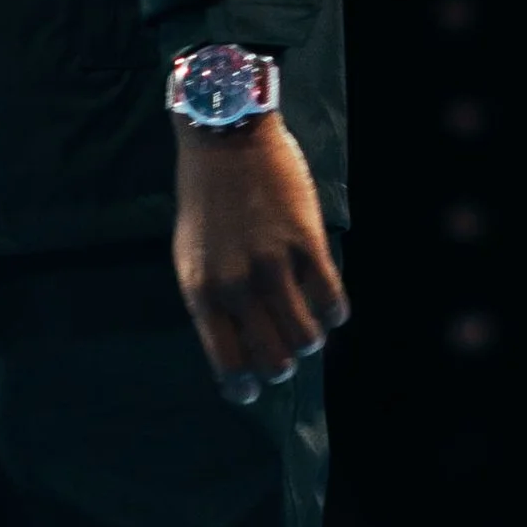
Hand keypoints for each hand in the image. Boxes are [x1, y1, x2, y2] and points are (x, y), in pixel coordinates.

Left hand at [172, 112, 349, 404]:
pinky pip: (332, 301)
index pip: (227, 365)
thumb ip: (212, 301)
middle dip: (284, 364)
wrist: (225, 137)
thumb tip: (239, 348)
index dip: (245, 387)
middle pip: (273, 360)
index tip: (254, 388)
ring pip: (307, 338)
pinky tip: (328, 303)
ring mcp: (272, 264)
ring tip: (307, 322)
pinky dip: (334, 312)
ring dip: (311, 338)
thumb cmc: (206, 200)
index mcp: (200, 292)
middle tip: (286, 348)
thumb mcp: (192, 256)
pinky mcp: (305, 243)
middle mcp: (235, 285)